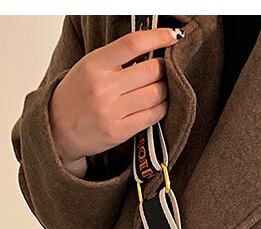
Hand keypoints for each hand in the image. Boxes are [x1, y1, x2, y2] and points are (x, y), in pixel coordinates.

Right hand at [49, 27, 182, 175]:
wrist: (57, 128)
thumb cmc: (76, 96)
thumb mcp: (88, 68)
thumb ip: (116, 60)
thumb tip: (150, 51)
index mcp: (94, 64)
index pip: (132, 44)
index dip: (157, 37)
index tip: (172, 36)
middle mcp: (104, 87)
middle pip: (151, 71)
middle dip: (164, 68)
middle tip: (164, 69)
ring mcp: (112, 110)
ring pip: (156, 94)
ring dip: (166, 89)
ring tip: (161, 87)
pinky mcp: (121, 130)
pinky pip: (153, 115)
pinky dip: (162, 107)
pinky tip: (158, 104)